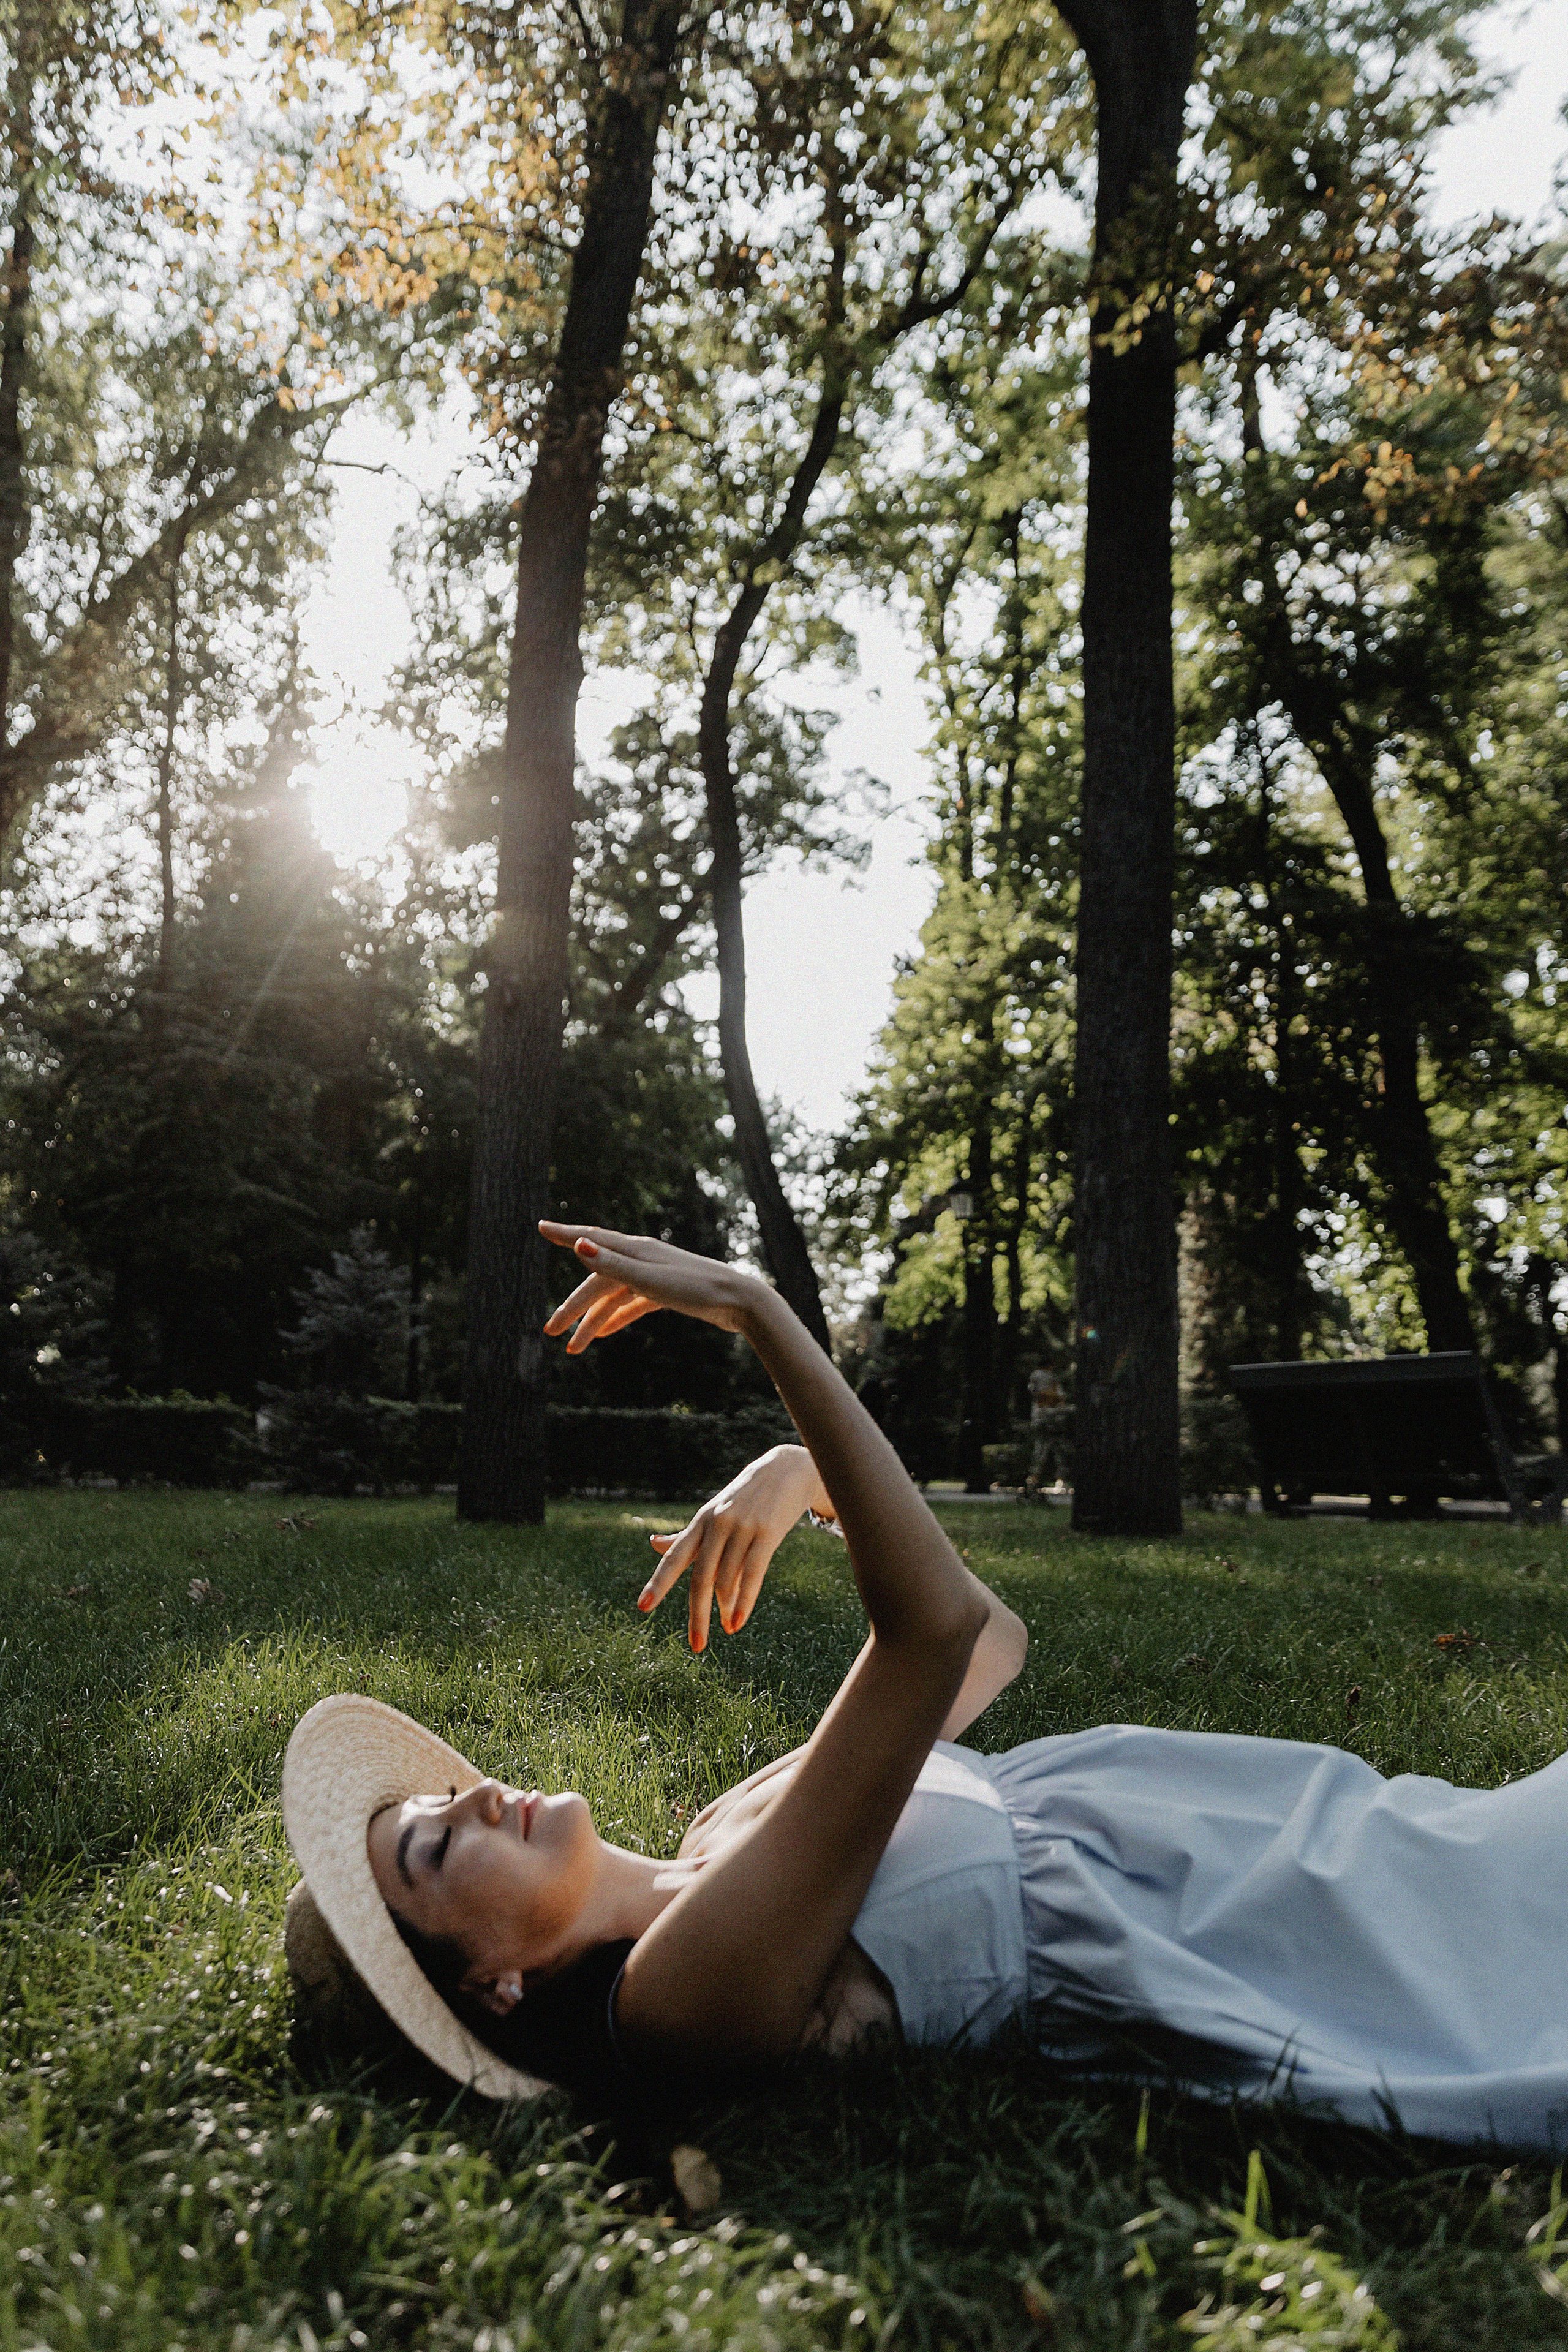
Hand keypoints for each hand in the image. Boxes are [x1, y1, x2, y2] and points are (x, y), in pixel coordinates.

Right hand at [539, 1222, 759, 1351]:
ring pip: (612, 1297)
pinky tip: (602, 1334)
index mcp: (636, 1250)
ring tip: (573, 1348)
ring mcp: (653, 1276)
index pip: (591, 1240)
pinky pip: (631, 1305)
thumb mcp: (650, 1280)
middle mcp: (641, 1259)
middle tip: (550, 1331)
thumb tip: (579, 1245)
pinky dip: (615, 1319)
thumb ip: (614, 1264)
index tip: (541, 1226)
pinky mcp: (665, 1293)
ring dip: (592, 1321)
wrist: (741, 1302)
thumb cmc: (698, 1288)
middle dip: (572, 1306)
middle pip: (597, 1281)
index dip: (565, 1234)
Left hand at [638, 1446, 819, 1651]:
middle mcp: (717, 1524)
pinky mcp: (768, 1532)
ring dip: (725, 1609)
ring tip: (727, 1627)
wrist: (784, 1470)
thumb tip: (653, 1544)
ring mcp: (743, 1527)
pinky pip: (753, 1573)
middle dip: (697, 1614)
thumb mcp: (711, 1513)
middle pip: (700, 1576)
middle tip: (696, 1645)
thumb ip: (685, 1535)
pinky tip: (738, 1621)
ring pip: (727, 1579)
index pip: (674, 1556)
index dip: (658, 1583)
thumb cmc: (743, 1497)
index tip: (642, 1608)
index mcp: (700, 1522)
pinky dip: (744, 1601)